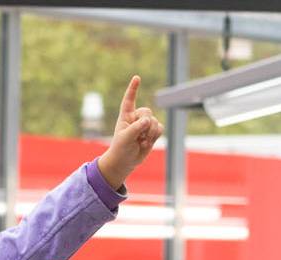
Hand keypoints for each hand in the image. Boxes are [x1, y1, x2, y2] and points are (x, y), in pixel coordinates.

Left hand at [97, 75, 163, 189]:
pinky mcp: (152, 132)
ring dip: (150, 133)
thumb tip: (148, 120)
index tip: (137, 78)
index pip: (129, 100)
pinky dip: (155, 136)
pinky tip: (147, 143)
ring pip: (155, 121)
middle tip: (139, 136)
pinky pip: (160, 128)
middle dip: (145, 124)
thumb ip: (136, 128)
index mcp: (125, 116)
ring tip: (141, 141)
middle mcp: (135, 118)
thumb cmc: (120, 148)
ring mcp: (145, 125)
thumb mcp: (125, 138)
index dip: (133, 89)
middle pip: (147, 112)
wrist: (125, 161)